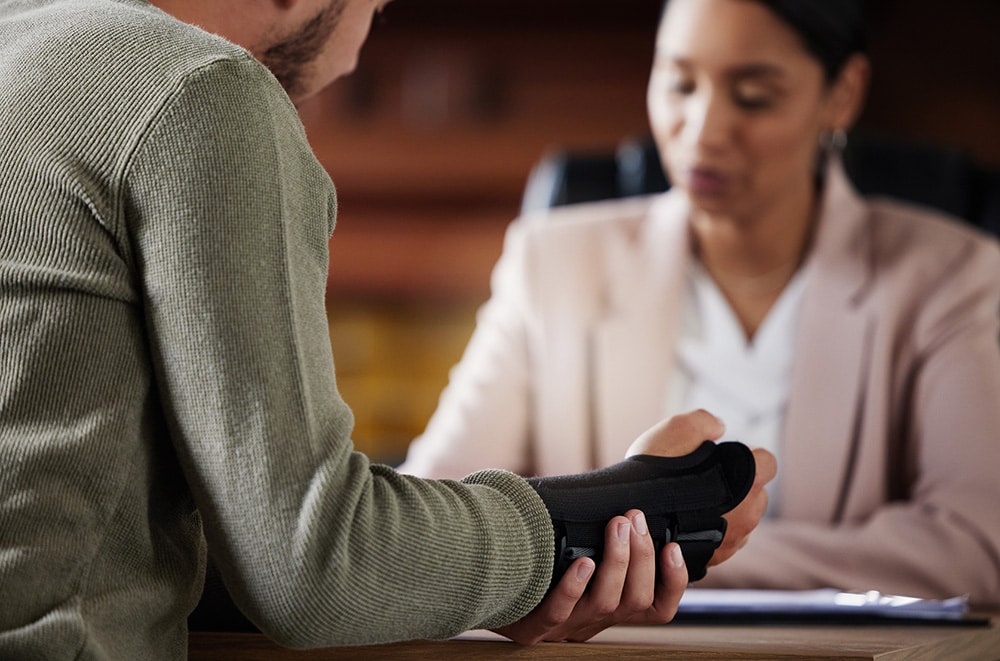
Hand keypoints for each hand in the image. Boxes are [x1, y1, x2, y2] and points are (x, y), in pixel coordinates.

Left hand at [492, 511, 687, 643]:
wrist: (483, 590)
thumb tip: (632, 500)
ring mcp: (563, 628)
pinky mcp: (531, 629)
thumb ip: (604, 536)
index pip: (658, 607)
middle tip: (634, 519)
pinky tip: (582, 562)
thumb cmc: (538, 564)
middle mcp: (593, 621)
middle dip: (641, 557)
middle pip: (635, 601)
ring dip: (616, 562)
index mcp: (610, 607)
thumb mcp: (577, 554)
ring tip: (617, 526)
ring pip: (604, 605)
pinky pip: (558, 613)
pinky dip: (573, 587)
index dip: (674, 582)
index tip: (672, 546)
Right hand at [625, 409, 777, 566]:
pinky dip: (709, 531)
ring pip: (741, 520)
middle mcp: (748, 515)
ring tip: (690, 503)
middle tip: (702, 479)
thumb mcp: (677, 429)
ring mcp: (733, 541)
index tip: (722, 456)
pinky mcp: (715, 559)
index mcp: (747, 482)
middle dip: (737, 486)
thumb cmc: (651, 475)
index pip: (767, 462)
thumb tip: (719, 427)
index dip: (747, 455)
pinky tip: (685, 522)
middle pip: (755, 494)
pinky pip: (722, 541)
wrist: (625, 518)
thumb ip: (705, 421)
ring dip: (726, 511)